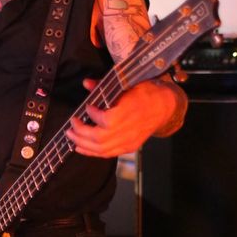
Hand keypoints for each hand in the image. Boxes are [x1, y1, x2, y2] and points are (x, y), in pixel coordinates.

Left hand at [66, 79, 186, 157]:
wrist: (165, 106)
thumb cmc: (147, 93)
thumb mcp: (127, 83)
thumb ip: (105, 86)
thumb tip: (86, 83)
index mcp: (130, 112)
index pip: (106, 120)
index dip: (93, 114)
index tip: (87, 107)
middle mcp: (130, 129)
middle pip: (100, 138)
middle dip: (81, 133)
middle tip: (71, 126)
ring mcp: (129, 141)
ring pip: (102, 149)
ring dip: (83, 144)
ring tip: (72, 137)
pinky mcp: (129, 147)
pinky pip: (108, 154)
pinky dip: (92, 152)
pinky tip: (81, 147)